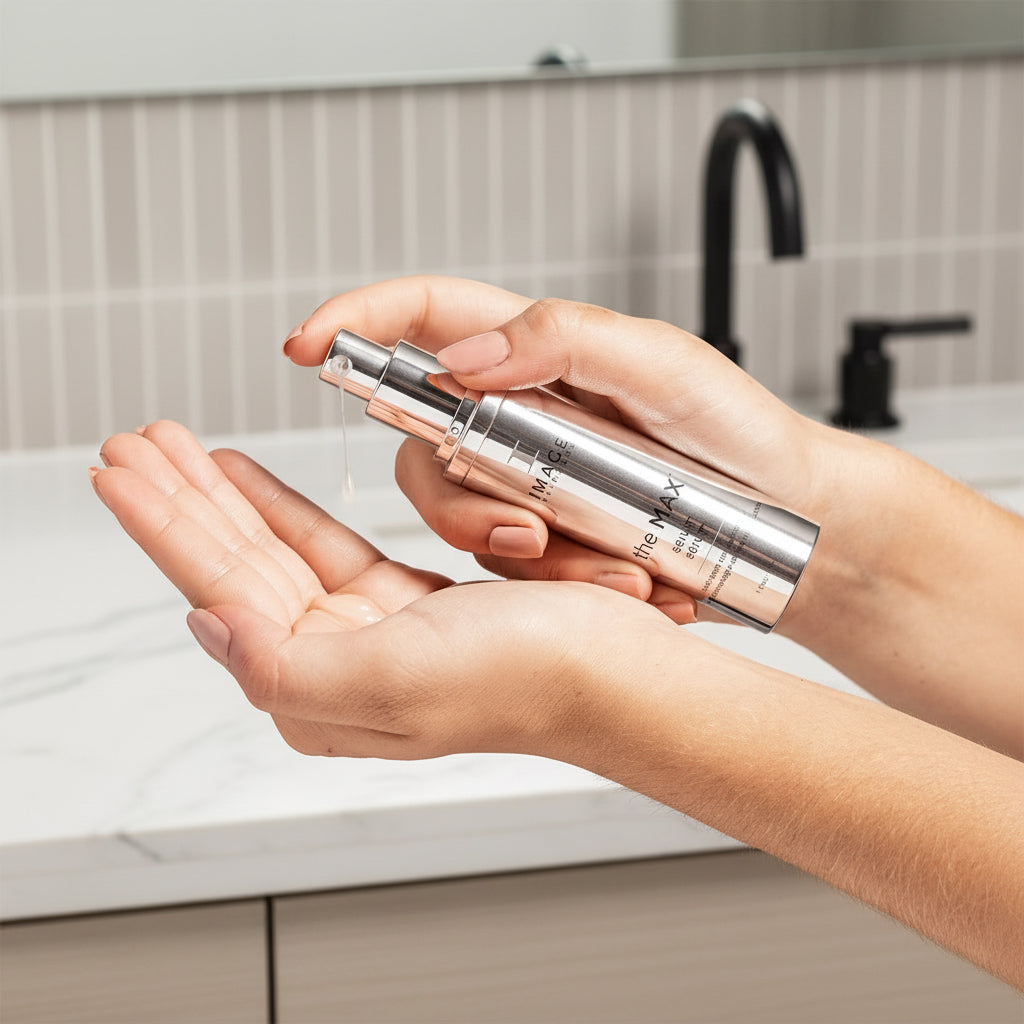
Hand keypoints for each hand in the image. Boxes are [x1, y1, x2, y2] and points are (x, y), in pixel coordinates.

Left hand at [91, 420, 672, 760]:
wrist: (622, 671)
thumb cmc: (531, 680)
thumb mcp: (394, 682)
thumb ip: (285, 668)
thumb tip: (206, 628)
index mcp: (321, 694)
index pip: (218, 592)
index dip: (166, 526)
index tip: (121, 471)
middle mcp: (335, 669)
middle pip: (237, 566)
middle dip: (182, 501)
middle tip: (134, 445)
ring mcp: (369, 633)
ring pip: (274, 549)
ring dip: (224, 496)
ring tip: (177, 450)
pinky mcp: (407, 603)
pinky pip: (325, 543)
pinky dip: (285, 507)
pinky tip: (251, 483)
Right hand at [284, 275, 829, 628]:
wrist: (786, 520)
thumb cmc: (736, 431)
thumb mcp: (663, 364)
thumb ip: (560, 340)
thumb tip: (462, 354)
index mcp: (536, 351)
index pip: (424, 317)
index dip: (357, 321)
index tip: (304, 344)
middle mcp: (517, 413)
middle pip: (423, 440)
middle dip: (460, 495)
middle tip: (531, 525)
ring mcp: (527, 478)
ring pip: (463, 515)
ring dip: (525, 548)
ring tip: (615, 563)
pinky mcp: (545, 533)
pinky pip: (510, 564)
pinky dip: (560, 579)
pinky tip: (624, 579)